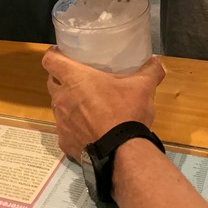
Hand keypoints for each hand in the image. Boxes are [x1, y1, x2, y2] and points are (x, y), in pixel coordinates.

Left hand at [42, 48, 164, 160]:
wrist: (121, 153)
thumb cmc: (126, 113)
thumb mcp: (143, 86)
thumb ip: (150, 70)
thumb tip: (157, 61)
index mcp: (75, 79)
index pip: (50, 60)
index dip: (54, 54)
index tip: (61, 53)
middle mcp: (62, 98)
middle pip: (51, 82)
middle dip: (60, 78)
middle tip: (78, 78)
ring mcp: (61, 122)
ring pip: (57, 106)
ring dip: (67, 103)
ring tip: (84, 105)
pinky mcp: (64, 142)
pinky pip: (64, 130)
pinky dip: (73, 127)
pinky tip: (88, 130)